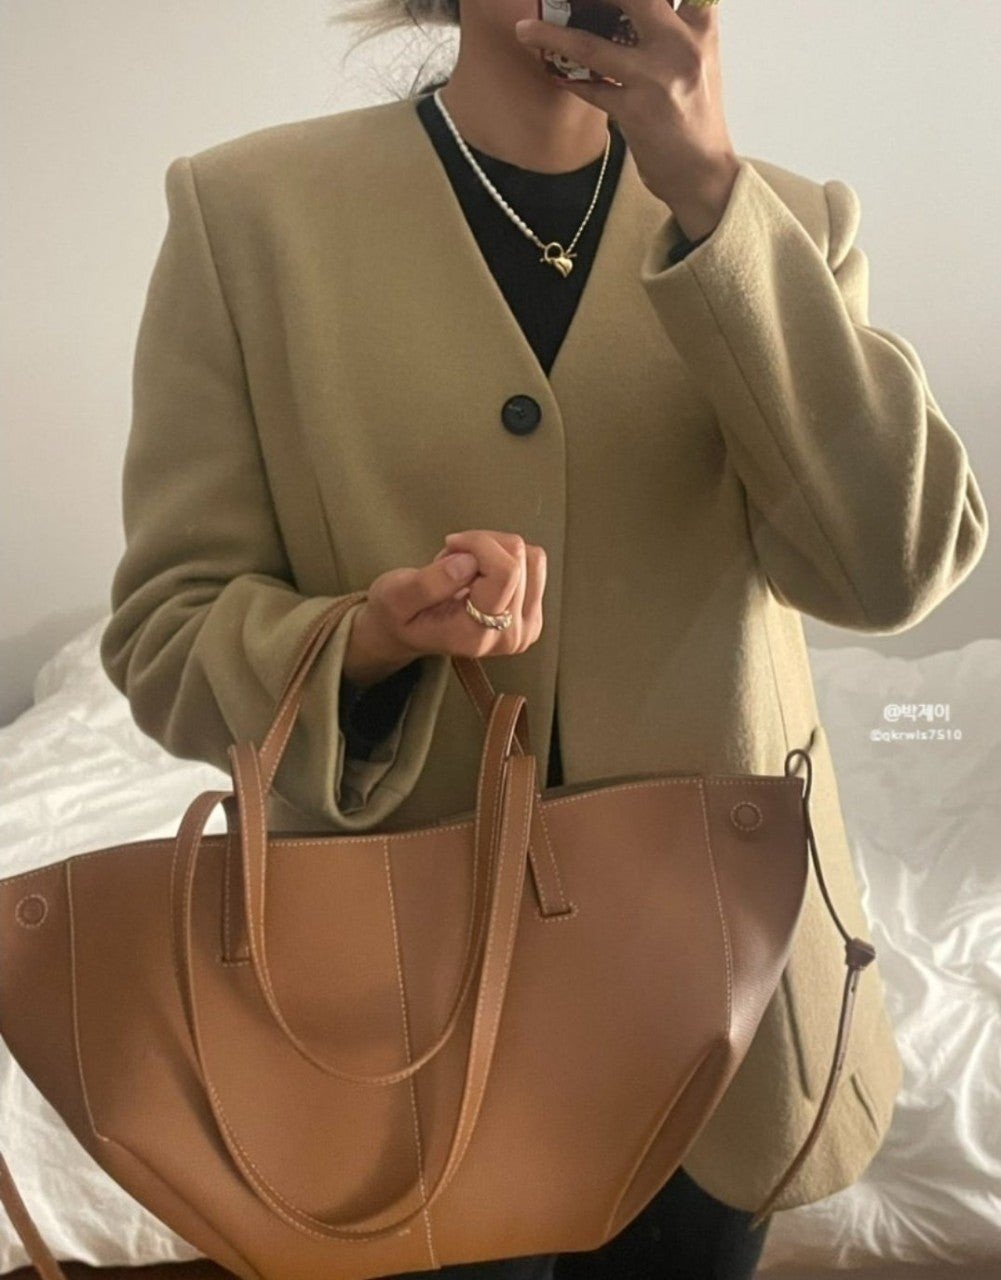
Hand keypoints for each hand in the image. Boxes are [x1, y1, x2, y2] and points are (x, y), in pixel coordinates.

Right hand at [343, 530, 547, 684]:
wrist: (406, 634)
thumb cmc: (398, 615)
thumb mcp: (395, 596)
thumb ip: (428, 583)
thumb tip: (468, 562)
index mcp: (476, 635)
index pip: (505, 572)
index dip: (479, 544)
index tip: (452, 545)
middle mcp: (508, 636)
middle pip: (518, 560)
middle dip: (482, 545)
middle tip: (452, 557)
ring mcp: (525, 628)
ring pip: (531, 558)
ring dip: (494, 549)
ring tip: (464, 566)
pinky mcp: (532, 615)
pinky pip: (534, 565)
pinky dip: (505, 557)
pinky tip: (480, 572)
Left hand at [514, 0, 739, 239]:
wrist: (702, 173)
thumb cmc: (694, 116)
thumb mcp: (697, 61)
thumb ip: (676, 26)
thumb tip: (630, 7)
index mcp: (699, 29)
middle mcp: (681, 47)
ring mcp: (657, 80)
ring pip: (594, 46)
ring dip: (553, 35)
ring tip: (525, 30)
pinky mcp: (635, 112)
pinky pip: (590, 90)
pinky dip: (568, 80)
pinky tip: (552, 72)